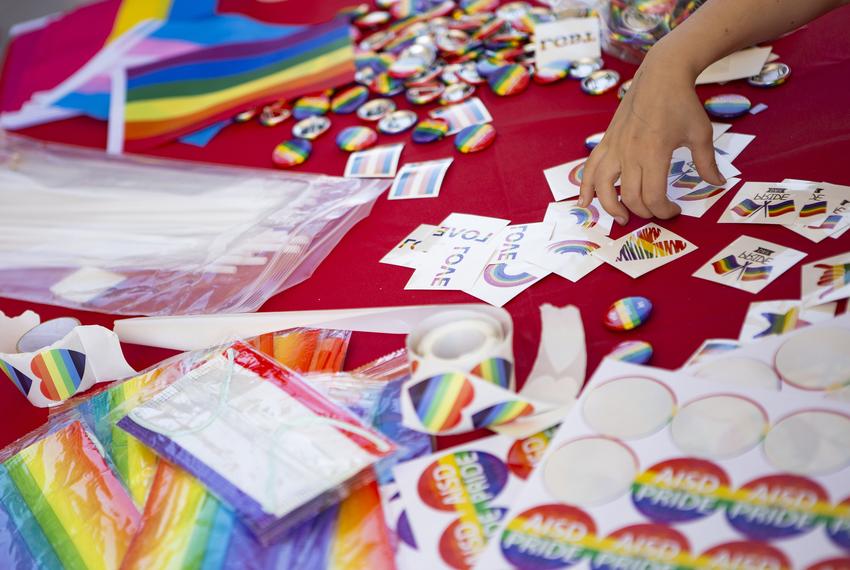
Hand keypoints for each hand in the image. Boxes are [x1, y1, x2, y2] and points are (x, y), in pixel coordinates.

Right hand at [578, 47, 725, 224]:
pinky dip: (585, 187)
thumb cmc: (683, 103)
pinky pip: (590, 168)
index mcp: (654, 153)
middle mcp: (630, 153)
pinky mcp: (606, 142)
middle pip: (630, 197)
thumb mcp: (701, 133)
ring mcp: (615, 147)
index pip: (653, 197)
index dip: (664, 211)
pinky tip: (584, 202)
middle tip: (656, 213)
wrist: (660, 74)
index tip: (674, 210)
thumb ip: (706, 162)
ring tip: (621, 217)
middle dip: (644, 212)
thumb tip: (718, 183)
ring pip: (603, 187)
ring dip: (610, 207)